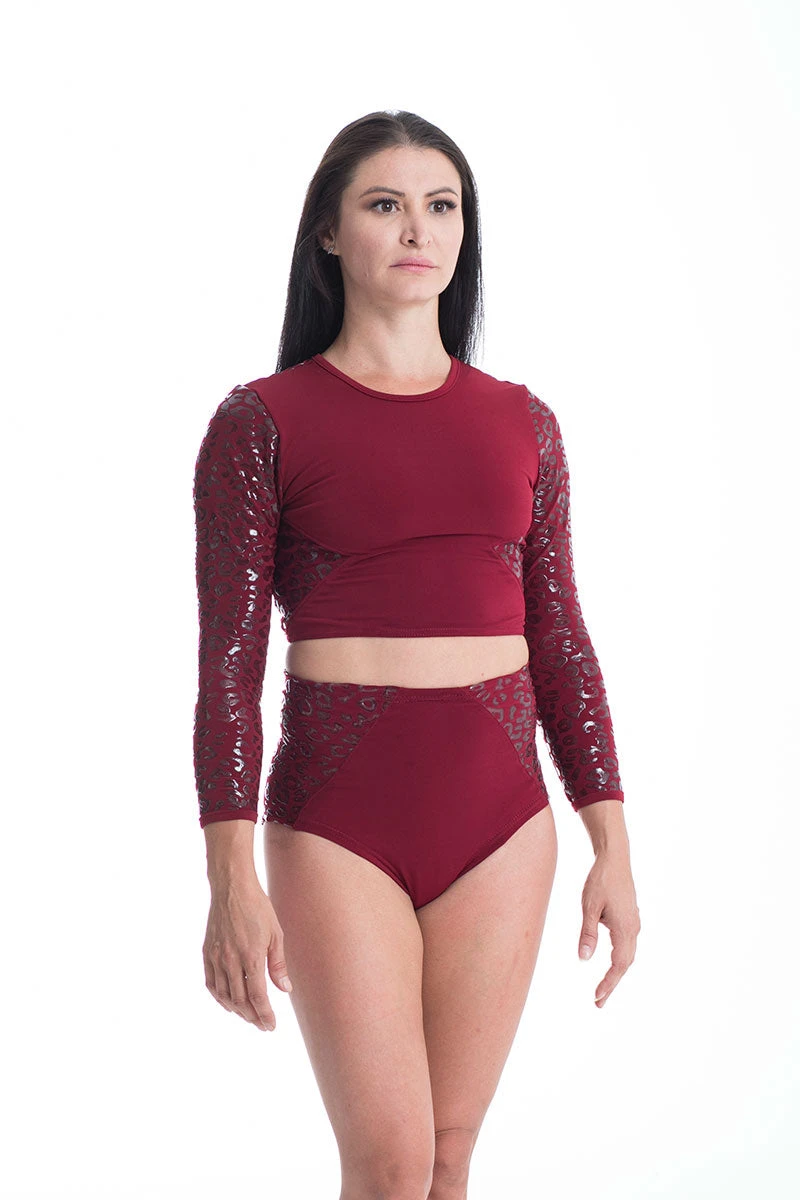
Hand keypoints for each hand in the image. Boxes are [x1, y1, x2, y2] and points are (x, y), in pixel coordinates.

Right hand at [203, 874, 292, 1031]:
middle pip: (240, 1001)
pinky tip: (228, 1001)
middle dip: (252, 1016)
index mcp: (251, 956)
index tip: (271, 1025)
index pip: (257, 997)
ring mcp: (216, 957)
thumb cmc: (258, 907)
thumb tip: (285, 989)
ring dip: (236, 1010)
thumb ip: (278, 964)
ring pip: (223, 995)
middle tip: (262, 1024)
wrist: (232, 887)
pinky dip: (219, 997)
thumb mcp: (275, 934)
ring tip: (248, 1015)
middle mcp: (231, 960)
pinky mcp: (207, 952)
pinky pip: (211, 983)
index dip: (264, 1014)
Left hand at [578, 848, 639, 1007]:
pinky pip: (627, 945)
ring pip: (628, 955)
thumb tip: (584, 959)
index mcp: (625, 929)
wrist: (614, 858)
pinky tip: (612, 963)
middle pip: (625, 964)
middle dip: (612, 984)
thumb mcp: (589, 907)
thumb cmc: (600, 880)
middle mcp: (633, 928)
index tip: (597, 998)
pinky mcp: (630, 917)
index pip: (619, 965)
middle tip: (598, 1002)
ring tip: (603, 988)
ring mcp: (634, 923)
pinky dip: (619, 959)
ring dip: (616, 973)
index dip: (609, 984)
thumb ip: (588, 933)